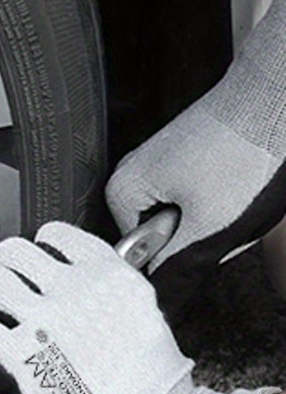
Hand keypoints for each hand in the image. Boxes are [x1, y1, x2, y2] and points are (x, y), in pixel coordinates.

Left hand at [0, 222, 277, 393]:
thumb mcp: (143, 319)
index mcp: (111, 277)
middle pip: (11, 253)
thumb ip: (104, 293)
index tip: (38, 277)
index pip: (52, 236)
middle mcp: (75, 292)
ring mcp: (42, 324)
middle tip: (12, 306)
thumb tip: (70, 285)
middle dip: (8, 278)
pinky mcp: (14, 360)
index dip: (39, 257)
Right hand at [106, 0, 285, 306]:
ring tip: (243, 194)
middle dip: (204, 236)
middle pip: (167, 234)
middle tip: (229, 218)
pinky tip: (247, 181)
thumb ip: (178, 267)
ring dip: (222, 216)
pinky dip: (230, 195)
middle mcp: (135, 171)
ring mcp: (164, 157)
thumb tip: (157, 298)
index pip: (141, 254)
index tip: (205, 242)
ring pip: (191, 214)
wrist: (276, 95)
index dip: (179, 258)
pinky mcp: (192, 150)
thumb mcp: (211, 227)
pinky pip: (204, 193)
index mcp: (123, 190)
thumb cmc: (244, 153)